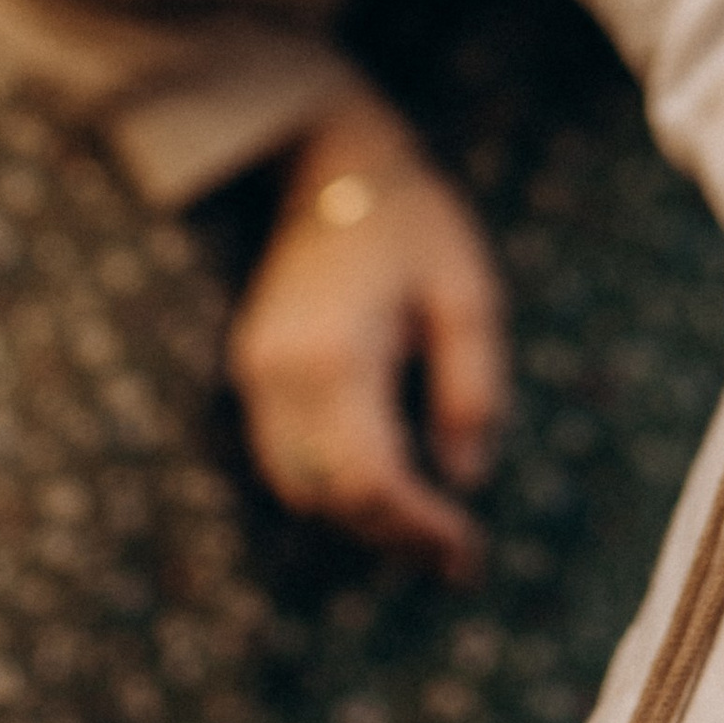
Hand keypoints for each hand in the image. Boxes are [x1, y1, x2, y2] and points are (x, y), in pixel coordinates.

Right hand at [228, 93, 508, 581]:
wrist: (332, 164)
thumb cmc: (413, 223)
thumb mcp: (468, 297)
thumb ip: (471, 391)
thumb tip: (466, 479)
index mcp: (337, 355)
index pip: (371, 480)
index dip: (419, 528)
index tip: (468, 550)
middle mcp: (280, 373)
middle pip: (329, 497)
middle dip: (394, 536)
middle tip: (457, 558)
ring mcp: (255, 372)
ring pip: (298, 487)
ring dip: (360, 519)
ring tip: (427, 531)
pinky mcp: (252, 369)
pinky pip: (282, 458)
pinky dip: (329, 488)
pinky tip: (384, 489)